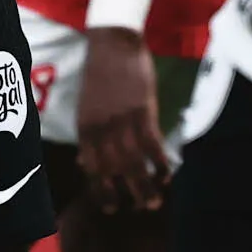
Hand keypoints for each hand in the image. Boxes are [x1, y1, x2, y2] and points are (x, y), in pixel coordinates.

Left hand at [67, 28, 173, 214]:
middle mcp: (100, 128)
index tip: (112, 207)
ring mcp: (121, 120)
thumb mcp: (85, 108)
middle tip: (140, 208)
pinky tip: (168, 173)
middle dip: (127, 193)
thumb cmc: (100, 75)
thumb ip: (88, 138)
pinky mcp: (142, 111)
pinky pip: (152, 145)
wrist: (112, 43)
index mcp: (84, 128)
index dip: (101, 190)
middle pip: (114, 170)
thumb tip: (84, 165)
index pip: (91, 168)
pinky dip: (160, 162)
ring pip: (134, 162)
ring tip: (155, 201)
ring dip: (146, 185)